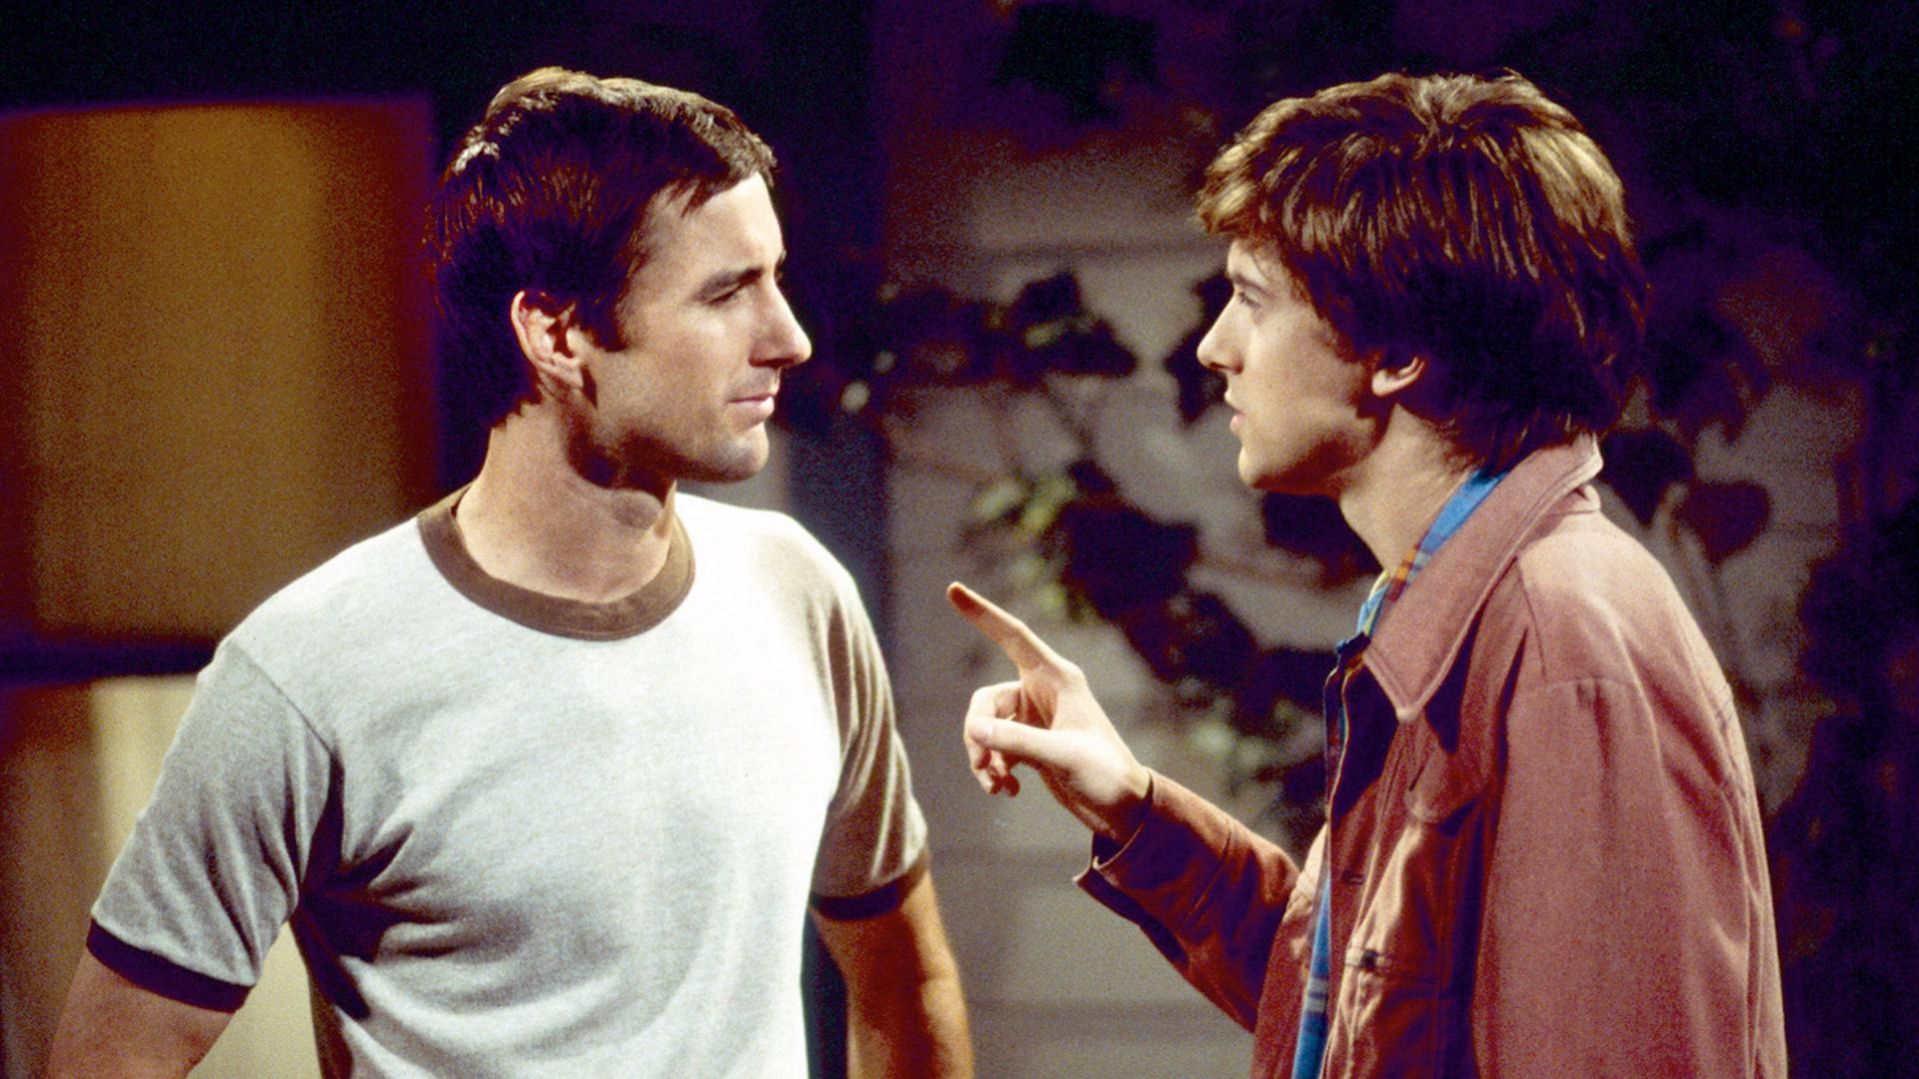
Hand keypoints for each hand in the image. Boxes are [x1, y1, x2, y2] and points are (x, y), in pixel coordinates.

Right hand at [947, 582, 1150, 843]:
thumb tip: (974, 729)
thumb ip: (1017, 742)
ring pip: (985, 726)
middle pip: (986, 699)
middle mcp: (1042, 692)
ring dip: (983, 757)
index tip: (952, 589)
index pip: (1012, 636)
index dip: (982, 613)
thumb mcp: (1062, 756)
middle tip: (983, 764)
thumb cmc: (1105, 774)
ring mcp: (1034, 719)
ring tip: (995, 785)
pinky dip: (994, 770)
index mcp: (1056, 678)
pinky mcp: (1029, 744)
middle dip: (978, 733)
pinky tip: (1006, 791)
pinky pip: (994, 748)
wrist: (1123, 810)